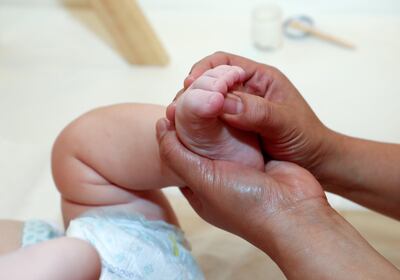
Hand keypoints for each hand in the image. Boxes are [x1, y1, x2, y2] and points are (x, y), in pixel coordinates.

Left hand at [156, 118, 399, 279]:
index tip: (172, 108)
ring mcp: (238, 163)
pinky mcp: (257, 152)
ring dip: (214, 115)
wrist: (294, 210)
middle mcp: (217, 174)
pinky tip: (229, 98)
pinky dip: (234, 116)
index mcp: (199, 186)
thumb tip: (160, 127)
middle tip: (191, 95)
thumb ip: (176, 156)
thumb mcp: (202, 182)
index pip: (178, 154)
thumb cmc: (245, 204)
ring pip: (220, 133)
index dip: (173, 132)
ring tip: (208, 91)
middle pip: (199, 141)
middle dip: (194, 120)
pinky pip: (241, 130)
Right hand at [169, 52, 335, 177]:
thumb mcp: (284, 123)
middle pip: (209, 82)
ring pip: (207, 103)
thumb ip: (256, 111)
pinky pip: (210, 122)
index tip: (189, 84)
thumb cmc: (306, 138)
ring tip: (177, 123)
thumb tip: (222, 102)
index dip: (203, 70)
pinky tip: (188, 135)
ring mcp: (237, 110)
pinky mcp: (232, 129)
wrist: (315, 164)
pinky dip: (198, 126)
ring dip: (192, 110)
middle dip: (192, 92)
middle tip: (178, 109)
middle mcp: (245, 91)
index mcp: (259, 79)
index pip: (223, 63)